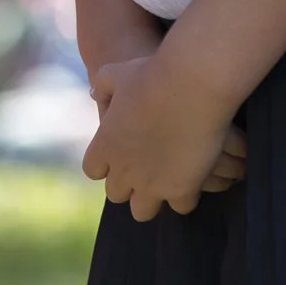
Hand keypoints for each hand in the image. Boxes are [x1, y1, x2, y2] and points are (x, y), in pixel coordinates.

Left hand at [82, 52, 238, 219]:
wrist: (189, 85)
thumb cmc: (152, 74)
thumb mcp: (116, 73)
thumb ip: (103, 85)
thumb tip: (96, 93)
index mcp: (105, 146)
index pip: (93, 169)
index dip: (105, 162)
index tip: (120, 152)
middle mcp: (123, 171)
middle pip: (116, 194)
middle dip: (128, 183)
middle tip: (145, 167)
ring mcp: (152, 184)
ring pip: (143, 211)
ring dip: (152, 197)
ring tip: (166, 181)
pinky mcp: (181, 190)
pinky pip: (180, 207)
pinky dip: (185, 196)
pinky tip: (192, 179)